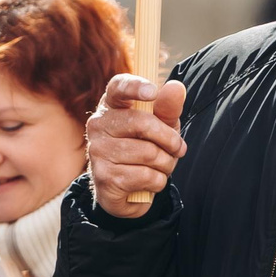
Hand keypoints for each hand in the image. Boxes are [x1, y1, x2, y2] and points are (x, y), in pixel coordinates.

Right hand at [85, 74, 187, 216]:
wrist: (130, 189)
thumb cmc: (146, 147)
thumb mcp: (162, 125)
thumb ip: (168, 107)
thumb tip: (176, 86)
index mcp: (112, 105)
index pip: (118, 87)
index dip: (135, 87)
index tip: (153, 92)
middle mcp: (98, 125)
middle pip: (142, 123)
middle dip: (170, 139)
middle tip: (178, 149)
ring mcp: (97, 151)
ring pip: (148, 153)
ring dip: (166, 164)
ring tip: (160, 166)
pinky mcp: (104, 177)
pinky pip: (145, 176)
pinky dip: (158, 181)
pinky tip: (149, 181)